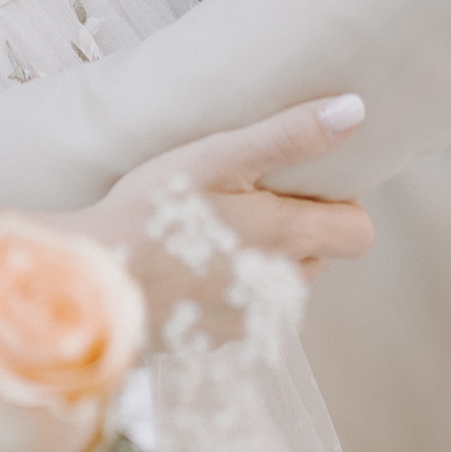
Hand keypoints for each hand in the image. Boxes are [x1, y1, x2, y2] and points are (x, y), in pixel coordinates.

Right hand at [85, 95, 374, 293]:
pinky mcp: (215, 340)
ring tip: (209, 231)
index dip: (338, 203)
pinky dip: (227, 290)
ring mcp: (249, 322)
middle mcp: (281, 290)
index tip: (295, 183)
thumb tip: (355, 111)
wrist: (92, 280)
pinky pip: (243, 311)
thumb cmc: (152, 210)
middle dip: (294, 228)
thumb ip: (290, 135)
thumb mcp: (219, 157)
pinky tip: (186, 267)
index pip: (358, 232)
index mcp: (290, 240)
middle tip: (241, 199)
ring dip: (261, 260)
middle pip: (319, 256)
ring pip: (280, 285)